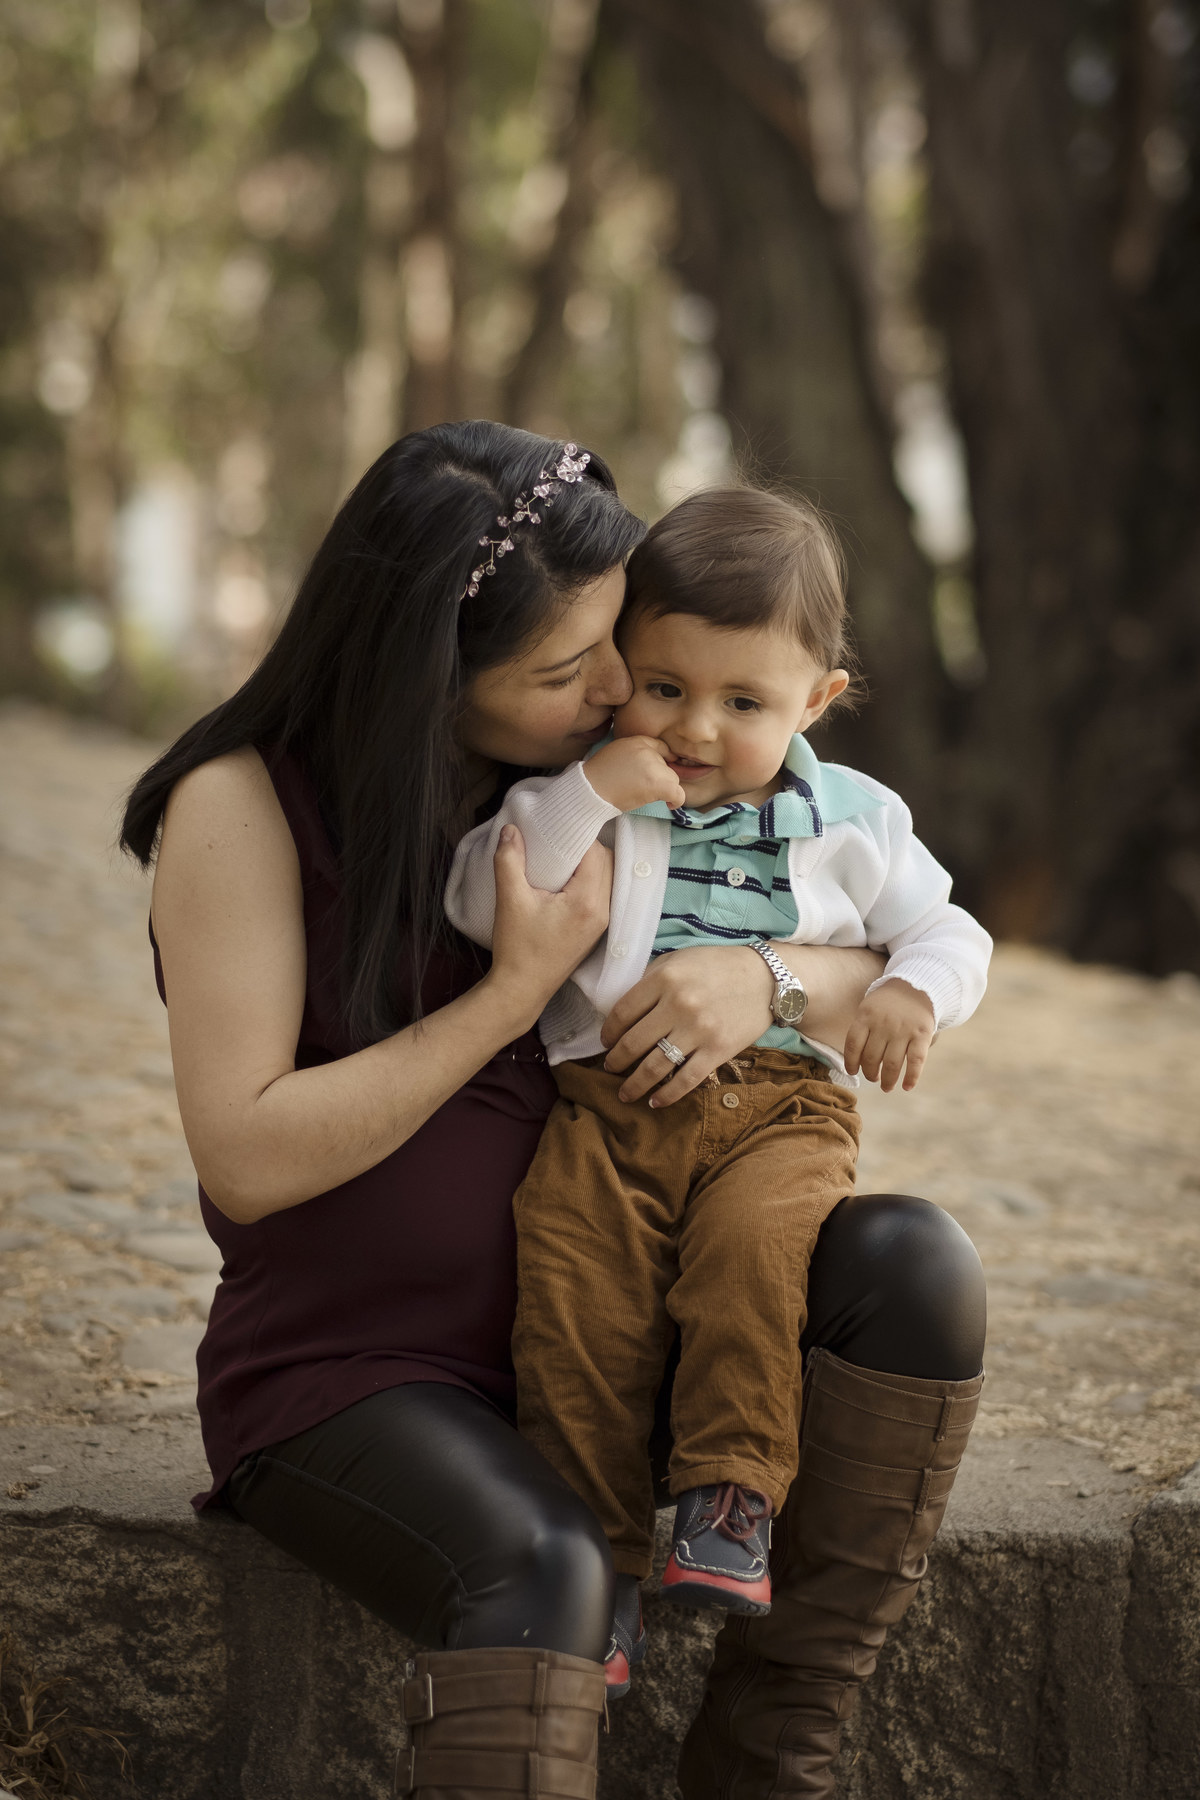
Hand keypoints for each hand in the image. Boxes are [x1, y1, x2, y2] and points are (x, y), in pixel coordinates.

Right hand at [490, 826, 611, 1020]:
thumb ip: (509, 860)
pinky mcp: (596, 930)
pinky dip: (589, 880)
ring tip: (561, 859)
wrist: (521, 989)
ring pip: (607, 877)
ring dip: (589, 864)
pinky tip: (565, 880)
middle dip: (585, 847)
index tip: (556, 829)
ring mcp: (603, 922)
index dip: (577, 836)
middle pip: (607, 862)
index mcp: (587, 901)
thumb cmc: (517, 948)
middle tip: (558, 841)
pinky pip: (602, 893)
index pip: (595, 853)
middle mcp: (603, 911)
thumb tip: (511, 829)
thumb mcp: (509, 900)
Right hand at [585, 736, 685, 811]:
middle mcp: (647, 751)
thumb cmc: (599, 777)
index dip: (663, 762)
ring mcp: (653, 766)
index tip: (659, 773)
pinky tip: (670, 804)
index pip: (660, 747)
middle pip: (667, 765)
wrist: (590, 791)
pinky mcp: (656, 784)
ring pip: (673, 779)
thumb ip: (635, 753)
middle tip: (643, 788)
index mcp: (636, 741)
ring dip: (663, 788)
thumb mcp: (616, 753)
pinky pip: (678, 792)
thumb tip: (655, 763)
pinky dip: (676, 800)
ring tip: (646, 795)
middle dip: (660, 777)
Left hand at [598, 944, 774, 1105]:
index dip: (608, 1032)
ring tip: (624, 1093)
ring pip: (655, 1066)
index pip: (622, 1012)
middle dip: (616, 1061)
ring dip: (634, 1084)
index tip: (605, 1042)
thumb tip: (624, 1009)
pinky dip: (667, 1095)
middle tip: (610, 1068)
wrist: (766, 978)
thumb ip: (651, 980)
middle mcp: (678, 1005)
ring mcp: (699, 1030)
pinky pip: (686, 1080)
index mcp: (664, 979)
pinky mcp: (719, 1050)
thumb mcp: (679, 960)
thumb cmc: (718, 966)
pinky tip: (655, 1101)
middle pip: (633, 1043)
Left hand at [843, 979, 934, 1091]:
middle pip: (871, 1058)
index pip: (853, 1044)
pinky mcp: (922, 1034)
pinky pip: (916, 1060)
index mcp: (866, 1016)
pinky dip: (912, 1077)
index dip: (850, 1062)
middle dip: (870, 1074)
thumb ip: (862, 1029)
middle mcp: (883, 1024)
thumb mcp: (869, 1007)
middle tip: (873, 1078)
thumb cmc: (888, 1002)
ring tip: (886, 1087)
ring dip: (888, 1080)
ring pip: (892, 1063)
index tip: (852, 1071)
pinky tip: (907, 1086)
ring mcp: (903, 1030)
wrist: (917, 985)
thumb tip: (855, 1059)